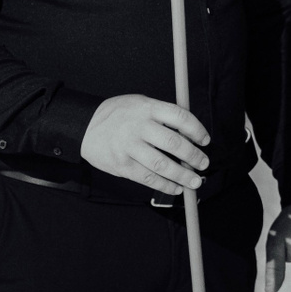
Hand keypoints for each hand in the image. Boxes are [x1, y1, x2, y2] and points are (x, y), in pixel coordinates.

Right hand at [79, 94, 208, 195]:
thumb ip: (163, 116)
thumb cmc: (118, 115)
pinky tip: (175, 188)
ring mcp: (129, 147)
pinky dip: (165, 185)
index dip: (197, 130)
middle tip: (204, 163)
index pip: (180, 117)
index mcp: (148, 108)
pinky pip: (148, 178)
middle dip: (194, 156)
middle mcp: (139, 127)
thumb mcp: (141, 104)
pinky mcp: (122, 165)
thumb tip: (190, 133)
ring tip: (195, 181)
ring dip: (183, 176)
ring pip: (162, 165)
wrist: (85, 126)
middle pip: (174, 143)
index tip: (205, 140)